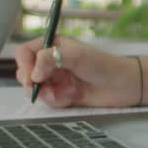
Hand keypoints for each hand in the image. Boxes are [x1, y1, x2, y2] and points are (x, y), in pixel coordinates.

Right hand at [15, 35, 138, 107]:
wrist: (122, 86)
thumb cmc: (103, 65)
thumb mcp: (76, 56)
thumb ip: (50, 59)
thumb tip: (33, 74)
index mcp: (53, 46)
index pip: (24, 52)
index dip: (25, 64)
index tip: (34, 76)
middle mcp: (51, 62)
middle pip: (25, 72)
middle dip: (32, 83)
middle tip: (43, 87)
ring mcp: (56, 78)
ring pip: (35, 89)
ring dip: (46, 94)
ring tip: (62, 93)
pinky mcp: (61, 94)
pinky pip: (48, 100)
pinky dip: (57, 101)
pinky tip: (72, 97)